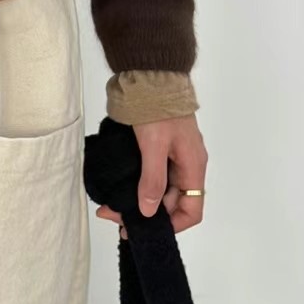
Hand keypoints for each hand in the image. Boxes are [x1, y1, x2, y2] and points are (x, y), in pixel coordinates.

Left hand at [94, 113, 206, 237]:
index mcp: (193, 167)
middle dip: (145, 213)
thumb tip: (148, 212)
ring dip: (138, 199)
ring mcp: (172, 156)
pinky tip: (118, 188)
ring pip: (158, 189)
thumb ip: (152, 180)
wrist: (151, 74)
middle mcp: (186, 165)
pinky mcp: (158, 147)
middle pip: (171, 202)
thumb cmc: (157, 108)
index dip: (171, 225)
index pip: (191, 211)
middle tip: (113, 215)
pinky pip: (151, 174)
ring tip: (110, 205)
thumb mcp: (154, 146)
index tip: (144, 229)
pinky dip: (136, 184)